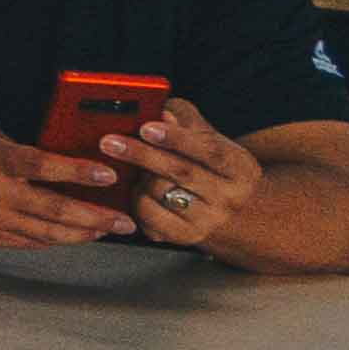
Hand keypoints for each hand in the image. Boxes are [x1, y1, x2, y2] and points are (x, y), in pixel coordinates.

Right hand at [0, 112, 134, 249]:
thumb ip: (15, 145)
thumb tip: (55, 158)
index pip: (43, 166)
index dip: (79, 171)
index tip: (108, 174)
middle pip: (55, 209)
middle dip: (97, 216)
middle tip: (125, 221)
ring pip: (48, 233)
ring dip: (83, 233)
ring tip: (107, 230)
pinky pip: (30, 242)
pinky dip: (56, 239)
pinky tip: (74, 235)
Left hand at [104, 92, 268, 251]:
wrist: (235, 213)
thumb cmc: (212, 165)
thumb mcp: (210, 138)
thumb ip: (184, 120)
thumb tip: (161, 112)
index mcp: (239, 168)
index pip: (209, 151)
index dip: (176, 138)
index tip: (146, 126)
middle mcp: (229, 197)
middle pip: (181, 173)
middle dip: (142, 155)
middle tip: (109, 142)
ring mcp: (209, 220)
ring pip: (162, 194)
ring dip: (137, 177)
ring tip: (124, 164)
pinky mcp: (187, 237)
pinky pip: (150, 218)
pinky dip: (134, 200)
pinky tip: (132, 187)